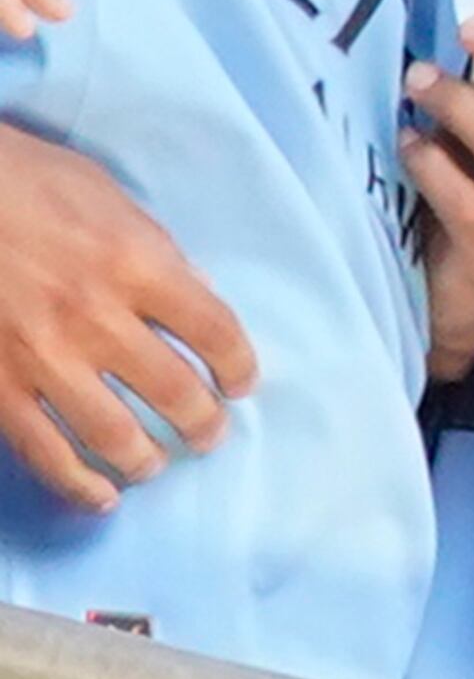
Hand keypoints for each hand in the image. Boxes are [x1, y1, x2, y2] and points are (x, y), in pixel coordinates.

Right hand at [0, 127, 251, 512]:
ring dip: (147, 459)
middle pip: (176, 392)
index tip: (241, 384)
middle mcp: (98, 318)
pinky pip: (44, 451)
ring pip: (115, 433)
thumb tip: (192, 299)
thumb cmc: (27, 182)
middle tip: (208, 434)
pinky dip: (78, 483)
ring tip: (156, 463)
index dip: (239, 367)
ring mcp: (43, 357)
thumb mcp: (111, 200)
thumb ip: (155, 254)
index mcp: (138, 265)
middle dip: (203, 424)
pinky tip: (101, 496)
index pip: (216, 331)